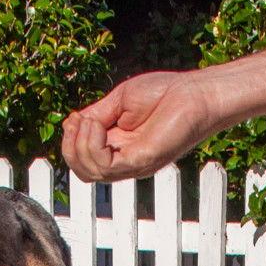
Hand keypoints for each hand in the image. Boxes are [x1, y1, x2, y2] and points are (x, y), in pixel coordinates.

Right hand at [63, 71, 217, 182]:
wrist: (195, 92)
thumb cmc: (165, 93)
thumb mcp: (119, 101)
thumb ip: (96, 115)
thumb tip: (71, 123)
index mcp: (118, 148)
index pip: (82, 160)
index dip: (70, 142)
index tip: (74, 118)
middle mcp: (124, 162)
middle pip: (82, 172)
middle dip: (70, 146)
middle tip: (79, 121)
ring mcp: (132, 165)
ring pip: (90, 173)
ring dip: (80, 145)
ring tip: (91, 122)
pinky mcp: (141, 162)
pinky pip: (106, 167)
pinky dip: (93, 146)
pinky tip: (98, 127)